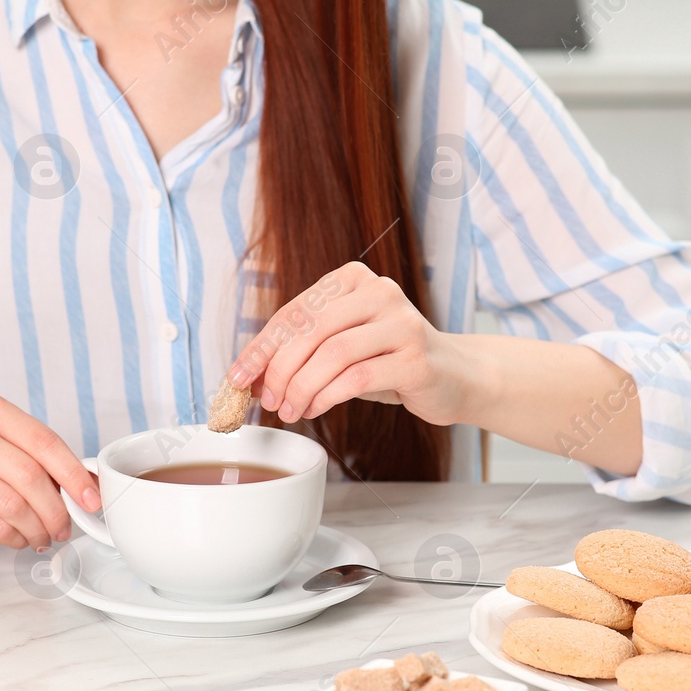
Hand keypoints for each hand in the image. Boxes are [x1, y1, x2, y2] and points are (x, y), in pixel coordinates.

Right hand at [0, 395, 100, 551]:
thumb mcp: (1, 452)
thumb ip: (40, 462)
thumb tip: (90, 487)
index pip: (44, 441)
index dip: (74, 474)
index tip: (92, 500)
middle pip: (30, 474)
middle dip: (57, 509)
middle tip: (66, 528)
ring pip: (12, 503)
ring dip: (37, 528)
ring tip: (43, 537)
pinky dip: (14, 538)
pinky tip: (18, 540)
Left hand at [227, 261, 472, 426]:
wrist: (453, 376)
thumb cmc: (387, 362)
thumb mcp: (339, 349)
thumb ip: (299, 354)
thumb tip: (248, 378)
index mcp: (352, 279)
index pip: (294, 312)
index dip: (261, 347)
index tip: (237, 377)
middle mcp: (379, 291)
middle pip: (310, 329)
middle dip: (278, 370)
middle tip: (266, 401)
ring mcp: (402, 322)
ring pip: (332, 354)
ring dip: (301, 388)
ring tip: (289, 411)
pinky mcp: (416, 357)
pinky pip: (357, 378)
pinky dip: (327, 397)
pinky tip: (314, 409)